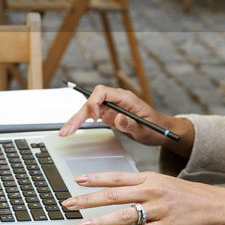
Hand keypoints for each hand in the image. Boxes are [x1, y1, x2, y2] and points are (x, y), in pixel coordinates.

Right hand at [60, 84, 190, 150]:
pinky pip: (92, 116)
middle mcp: (116, 100)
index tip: (95, 118)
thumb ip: (132, 124)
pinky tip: (71, 129)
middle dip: (78, 115)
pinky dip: (81, 122)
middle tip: (67, 130)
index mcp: (125, 98)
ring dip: (76, 119)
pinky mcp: (109, 114)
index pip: (102, 92)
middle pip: (91, 101)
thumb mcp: (146, 129)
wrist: (159, 130)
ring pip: (88, 108)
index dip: (94, 102)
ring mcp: (111, 107)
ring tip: (65, 132)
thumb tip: (118, 119)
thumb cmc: (155, 128)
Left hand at [62, 170, 224, 224]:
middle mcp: (151, 191)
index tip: (76, 180)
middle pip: (113, 195)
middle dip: (88, 200)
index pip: (116, 177)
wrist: (218, 205)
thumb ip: (140, 186)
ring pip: (124, 215)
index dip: (95, 178)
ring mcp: (159, 210)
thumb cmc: (187, 195)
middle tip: (68, 203)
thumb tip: (114, 191)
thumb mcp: (162, 183)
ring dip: (100, 220)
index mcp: (149, 179)